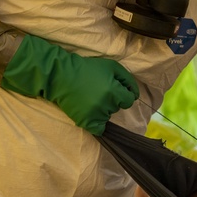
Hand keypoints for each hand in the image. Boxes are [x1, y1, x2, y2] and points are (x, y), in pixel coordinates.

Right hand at [2, 35, 138, 134]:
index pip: (129, 100)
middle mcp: (106, 106)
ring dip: (103, 109)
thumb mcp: (111, 66)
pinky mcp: (86, 123)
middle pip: (118, 108)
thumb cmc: (88, 69)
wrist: (61, 77)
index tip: (113, 88)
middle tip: (97, 90)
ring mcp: (95, 116)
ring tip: (90, 98)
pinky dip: (98, 123)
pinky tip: (91, 112)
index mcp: (113, 92)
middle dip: (112, 99)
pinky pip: (99, 129)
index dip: (123, 93)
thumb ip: (127, 79)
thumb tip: (135, 94)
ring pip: (108, 116)